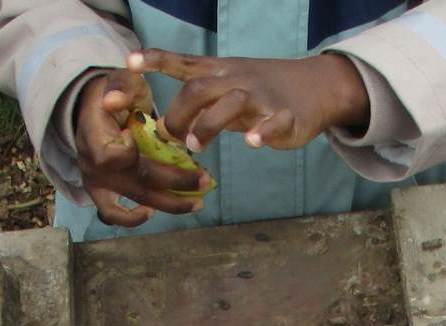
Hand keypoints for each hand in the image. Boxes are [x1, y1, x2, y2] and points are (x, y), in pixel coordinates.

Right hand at [72, 70, 211, 228]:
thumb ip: (121, 86)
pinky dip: (133, 218)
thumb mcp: (121, 80)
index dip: (134, 155)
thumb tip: (114, 100)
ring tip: (197, 202)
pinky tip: (155, 211)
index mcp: (94, 136)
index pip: (113, 157)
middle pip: (138, 182)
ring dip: (169, 204)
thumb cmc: (115, 92)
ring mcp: (96, 182)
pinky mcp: (101, 192)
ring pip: (134, 200)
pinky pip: (113, 214)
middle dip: (176, 183)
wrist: (95, 108)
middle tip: (206, 181)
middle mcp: (92, 164)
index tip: (154, 140)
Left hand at [128, 51, 369, 152]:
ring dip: (209, 124)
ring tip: (197, 145)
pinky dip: (263, 133)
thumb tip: (162, 127)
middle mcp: (238, 81)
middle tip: (170, 137)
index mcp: (222, 74)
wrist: (316, 86)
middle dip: (179, 113)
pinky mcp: (286, 116)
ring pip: (232, 102)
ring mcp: (263, 98)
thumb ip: (199, 105)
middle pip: (201, 88)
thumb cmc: (264, 90)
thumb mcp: (228, 88)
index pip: (184, 63)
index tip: (129, 62)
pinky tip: (253, 143)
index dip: (156, 61)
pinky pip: (273, 122)